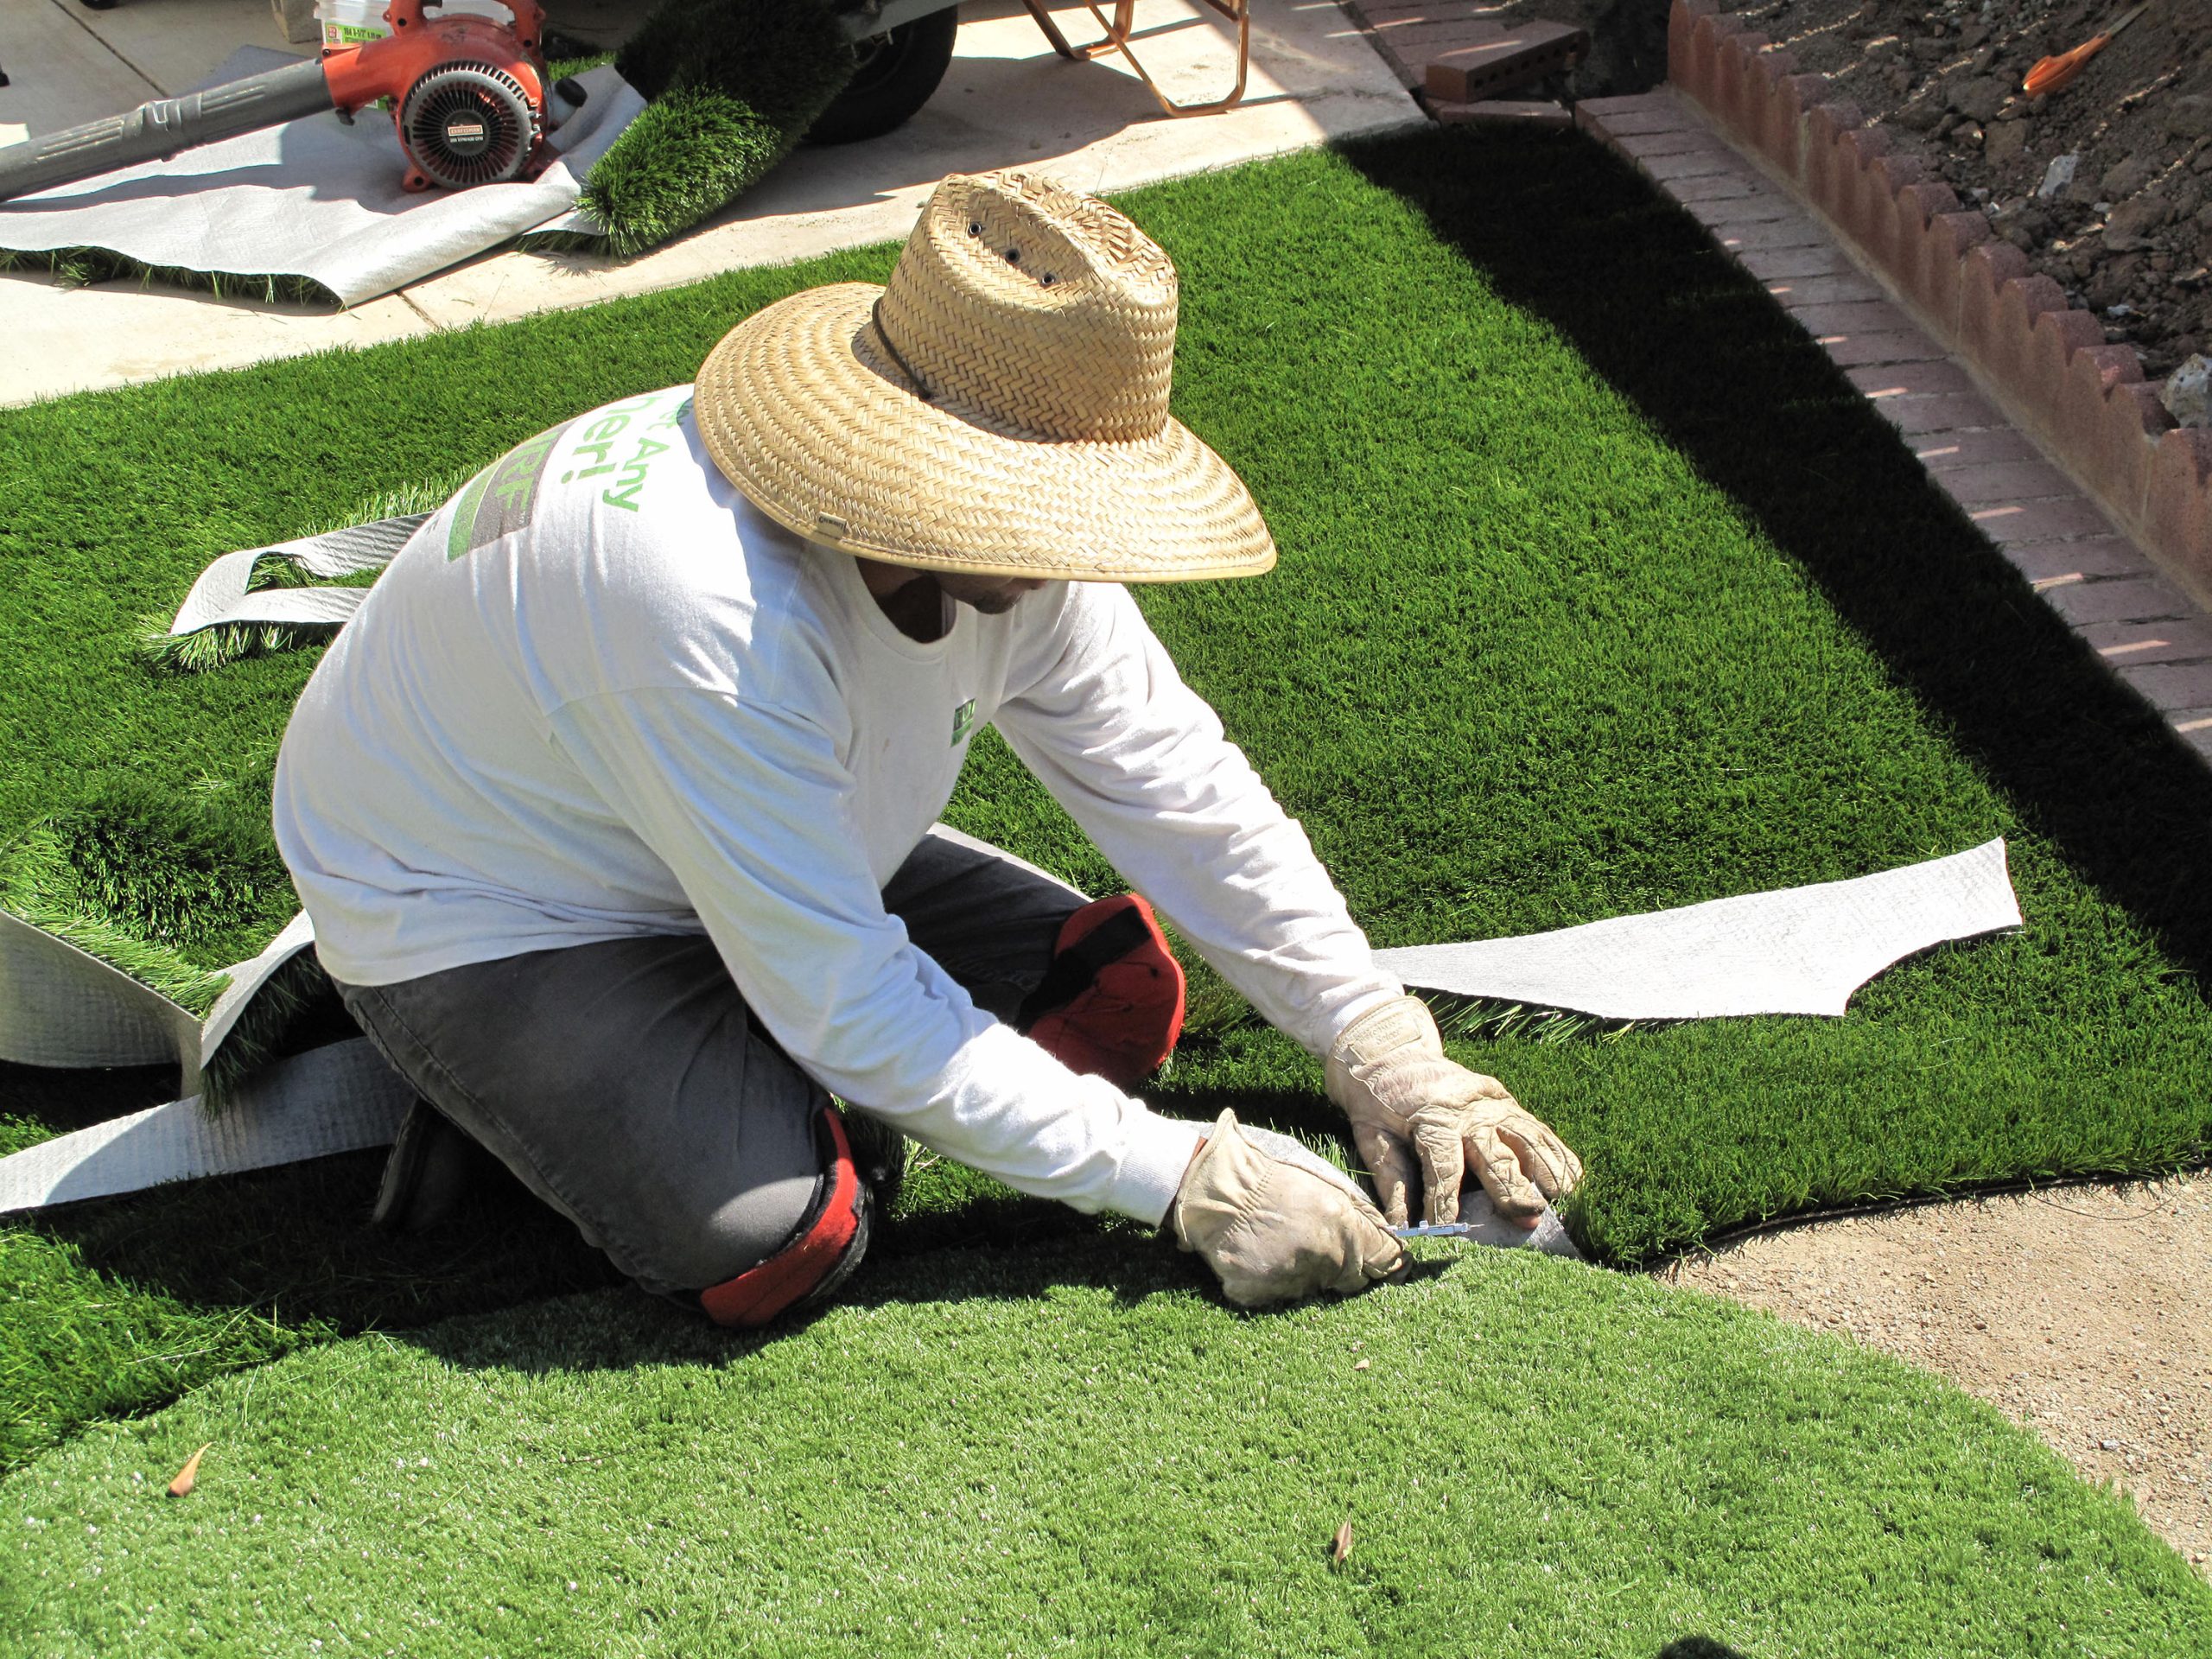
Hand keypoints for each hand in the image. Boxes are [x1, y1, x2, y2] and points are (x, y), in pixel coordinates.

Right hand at [1171, 1109, 1404, 1306]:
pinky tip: (1259, 1253)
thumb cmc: (1264, 1171)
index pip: (1385, 1258)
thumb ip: (1355, 1206)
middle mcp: (1320, 1256)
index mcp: (1339, 1223)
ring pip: (1314, 1288)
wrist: (1206, 1181)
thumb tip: (1384, 1232)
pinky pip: (1278, 1294)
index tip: (1393, 1266)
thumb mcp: (1318, 1175)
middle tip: (1320, 1243)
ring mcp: (1287, 1279)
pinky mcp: (1256, 1293)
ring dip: (1307, 1272)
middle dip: (1347, 1265)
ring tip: (1281, 1241)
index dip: (1391, 1262)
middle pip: (1353, 1279)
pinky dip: (1273, 1279)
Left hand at [1324, 994, 1583, 1227]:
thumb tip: (1400, 1226)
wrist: (1390, 1053)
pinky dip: (1557, 1153)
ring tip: (1564, 1200)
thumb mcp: (1370, 1135)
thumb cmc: (1377, 1102)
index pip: (1443, 1165)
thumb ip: (1389, 1178)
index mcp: (1432, 1115)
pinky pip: (1537, 1129)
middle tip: (1530, 1217)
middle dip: (1511, 1188)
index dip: (1446, 1200)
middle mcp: (1469, 1108)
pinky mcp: (1506, 1101)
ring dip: (1546, 1170)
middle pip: (1494, 1152)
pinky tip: (1574, 1178)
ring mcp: (1493, 1102)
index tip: (1449, 1230)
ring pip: (1526, 1137)